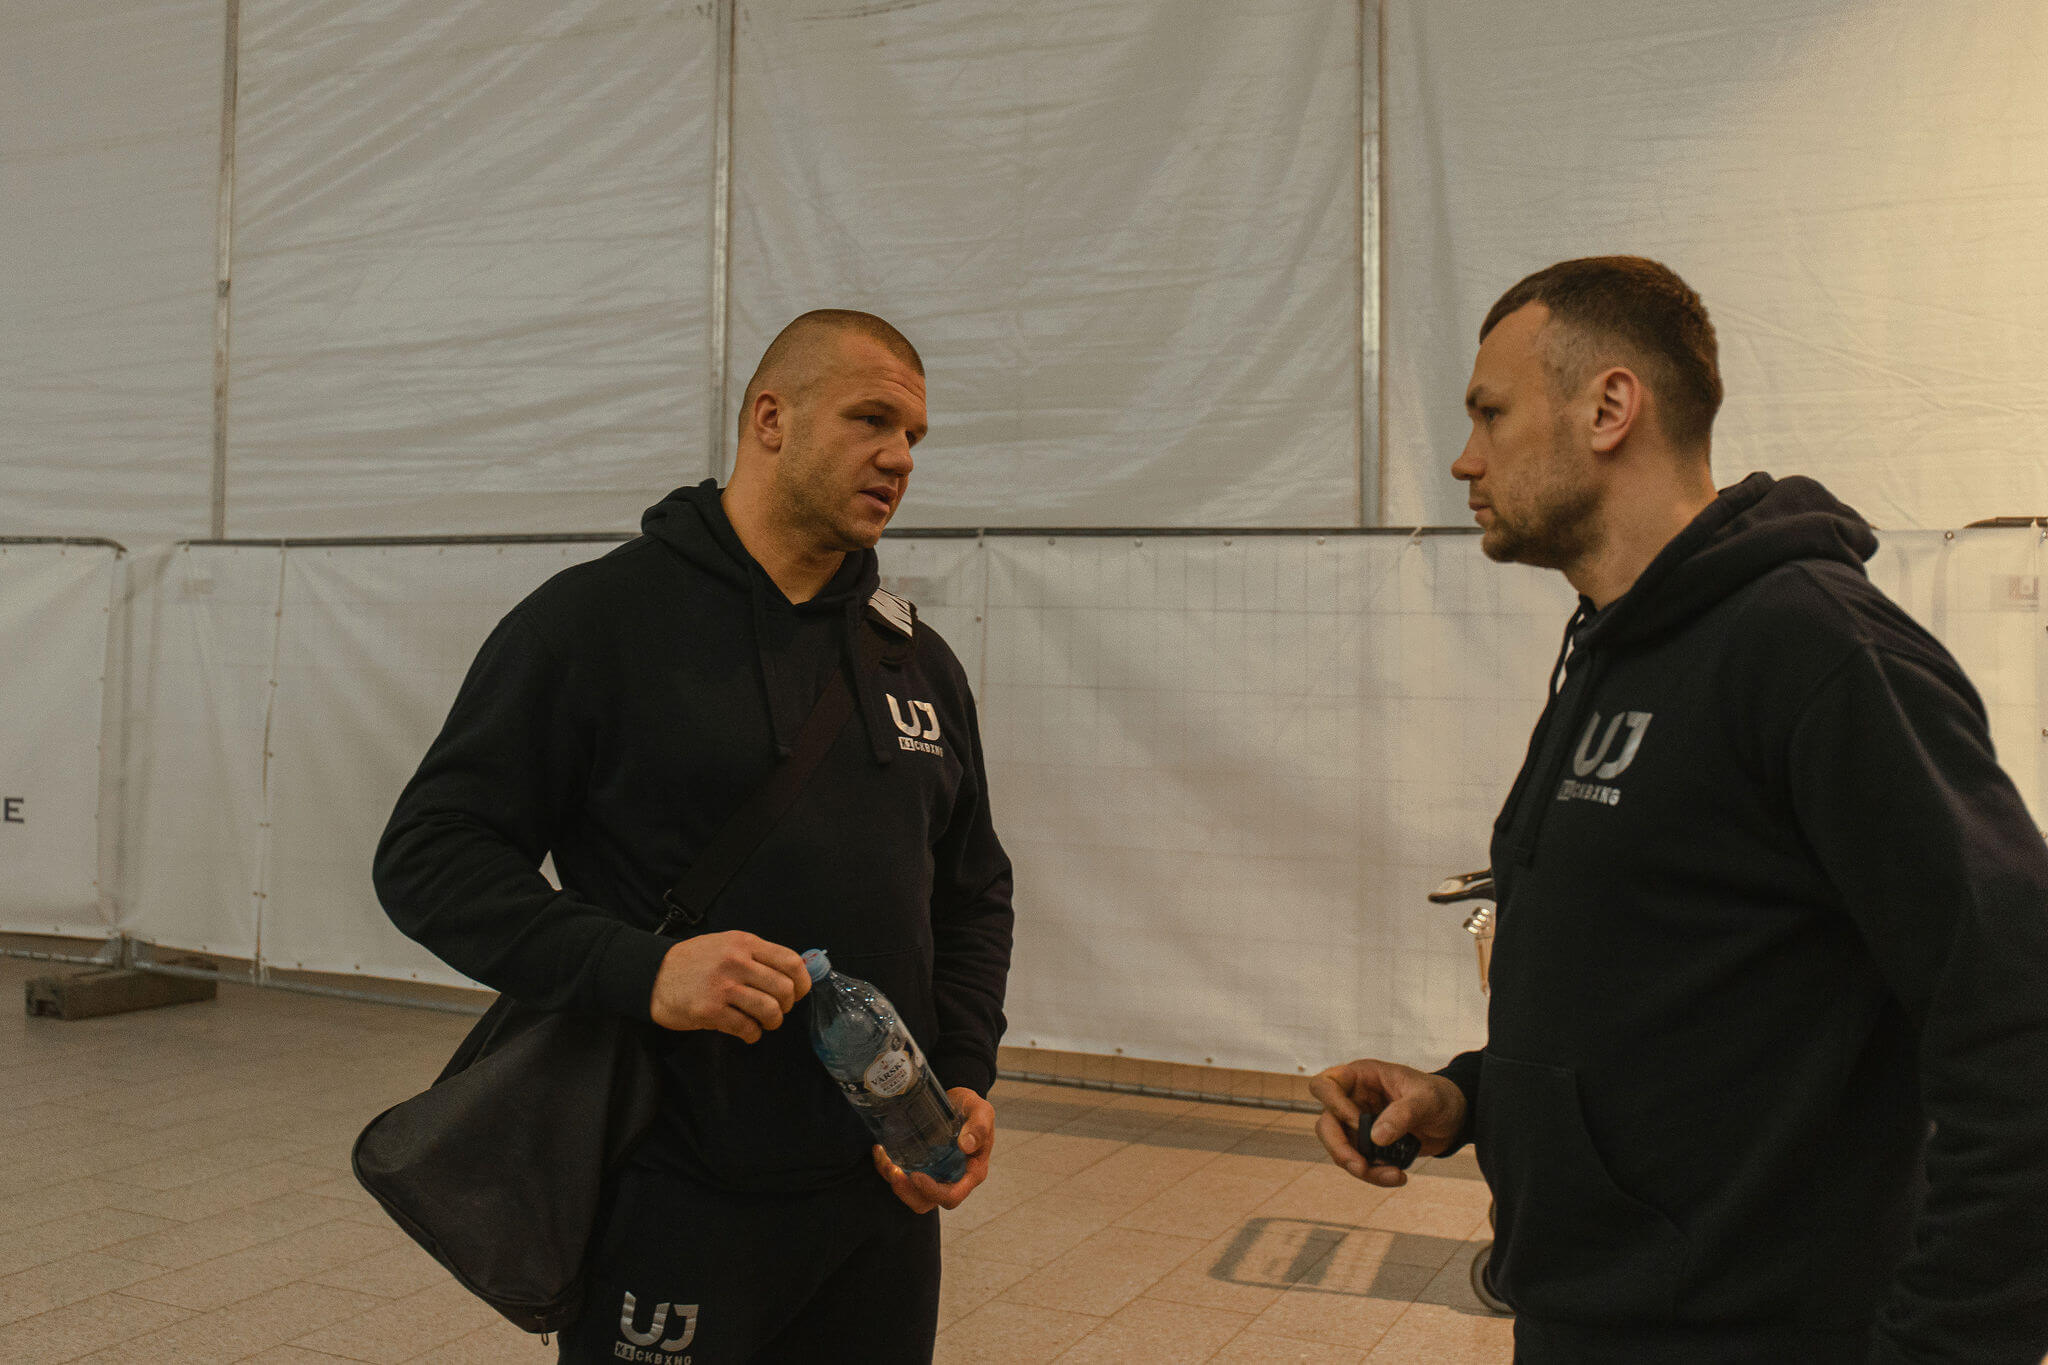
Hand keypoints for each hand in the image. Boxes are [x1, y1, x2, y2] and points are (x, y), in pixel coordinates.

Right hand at [647, 931, 809, 1040]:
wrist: (653, 975)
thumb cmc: (695, 961)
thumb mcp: (727, 944)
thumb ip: (756, 955)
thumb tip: (792, 975)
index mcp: (744, 943)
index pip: (790, 961)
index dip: (802, 982)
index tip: (798, 993)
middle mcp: (736, 962)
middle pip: (784, 989)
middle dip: (787, 1006)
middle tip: (778, 1010)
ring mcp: (722, 987)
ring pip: (769, 1010)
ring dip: (772, 1022)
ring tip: (765, 1023)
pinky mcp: (710, 1010)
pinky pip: (746, 1027)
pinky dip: (753, 1034)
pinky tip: (748, 1032)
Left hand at [873, 1087, 994, 1212]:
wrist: (958, 1101)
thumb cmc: (972, 1108)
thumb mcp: (981, 1111)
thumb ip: (979, 1126)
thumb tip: (967, 1145)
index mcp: (971, 1173)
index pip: (952, 1196)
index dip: (932, 1192)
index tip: (916, 1175)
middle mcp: (952, 1179)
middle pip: (927, 1202)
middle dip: (906, 1192)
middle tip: (893, 1170)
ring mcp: (935, 1175)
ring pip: (912, 1193)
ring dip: (895, 1182)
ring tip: (885, 1159)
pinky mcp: (921, 1166)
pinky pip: (903, 1177)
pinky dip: (888, 1168)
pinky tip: (881, 1150)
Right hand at [1309, 1058, 1466, 1187]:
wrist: (1455, 1119)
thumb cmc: (1440, 1097)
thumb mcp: (1427, 1099)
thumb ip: (1402, 1114)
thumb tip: (1376, 1137)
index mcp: (1361, 1077)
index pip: (1325, 1085)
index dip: (1334, 1105)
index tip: (1359, 1122)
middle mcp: (1353, 1100)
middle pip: (1326, 1124)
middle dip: (1340, 1148)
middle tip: (1360, 1166)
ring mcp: (1358, 1125)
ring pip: (1340, 1150)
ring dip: (1360, 1168)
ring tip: (1391, 1175)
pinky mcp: (1369, 1146)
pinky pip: (1359, 1164)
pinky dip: (1374, 1175)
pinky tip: (1396, 1176)